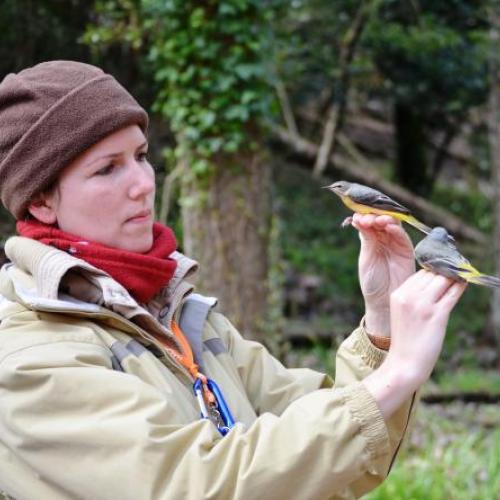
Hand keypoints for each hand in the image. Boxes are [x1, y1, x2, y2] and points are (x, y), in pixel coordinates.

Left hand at [351, 213, 414, 334]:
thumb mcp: (366, 257)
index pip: (369, 221)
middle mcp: (384, 238)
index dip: (364, 216)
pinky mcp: (406, 250)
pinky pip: (402, 236)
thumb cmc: (372, 280)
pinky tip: (387, 226)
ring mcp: (396, 243)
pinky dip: (395, 229)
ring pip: (392, 224)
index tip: (357, 216)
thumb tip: (357, 218)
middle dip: (374, 215)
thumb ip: (366, 238)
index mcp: (372, 239)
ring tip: (375, 220)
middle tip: (366, 218)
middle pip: (381, 219)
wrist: (383, 300)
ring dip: (384, 219)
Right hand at [363, 270, 466, 418]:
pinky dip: (460, 286)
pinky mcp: (437, 315)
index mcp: (398, 294)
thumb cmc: (406, 340)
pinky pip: (453, 293)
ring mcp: (423, 305)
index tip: (445, 271)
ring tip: (462, 276)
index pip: (420, 273)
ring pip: (443, 280)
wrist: (404, 363)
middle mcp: (409, 297)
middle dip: (445, 272)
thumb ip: (413, 296)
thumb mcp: (402, 312)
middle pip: (432, 274)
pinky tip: (465, 283)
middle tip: (456, 271)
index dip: (435, 271)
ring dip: (455, 277)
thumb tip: (437, 281)